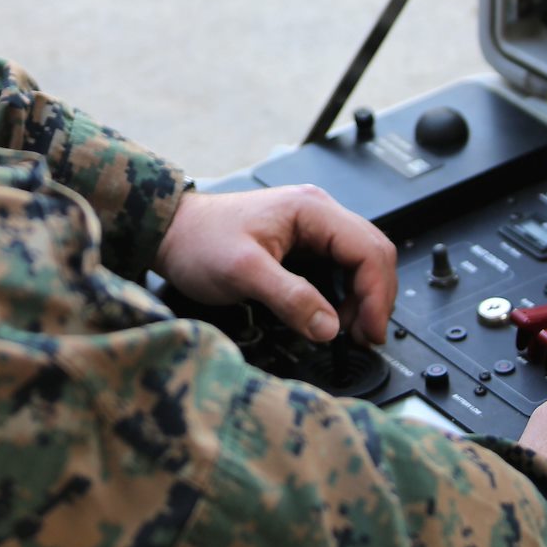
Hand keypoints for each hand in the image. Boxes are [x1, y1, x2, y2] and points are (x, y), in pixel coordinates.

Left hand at [154, 186, 396, 344]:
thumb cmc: (197, 240)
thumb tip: (330, 327)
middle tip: (364, 337)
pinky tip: (334, 317)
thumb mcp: (243, 272)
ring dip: (363, 298)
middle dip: (375, 298)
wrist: (169, 233)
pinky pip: (340, 267)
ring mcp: (312, 227)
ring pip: (360, 261)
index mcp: (311, 209)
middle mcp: (318, 212)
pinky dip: (346, 294)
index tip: (371, 332)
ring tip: (350, 332)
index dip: (377, 295)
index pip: (368, 249)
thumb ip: (290, 298)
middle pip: (373, 253)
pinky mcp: (303, 243)